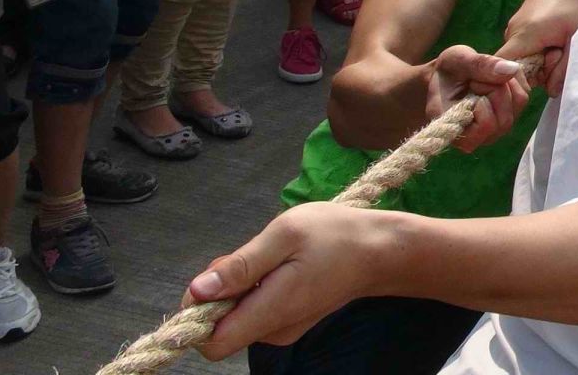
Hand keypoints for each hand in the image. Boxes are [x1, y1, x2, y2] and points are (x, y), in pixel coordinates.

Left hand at [183, 202, 385, 359]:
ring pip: (237, 317)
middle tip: (250, 255)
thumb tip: (197, 291)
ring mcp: (282, 329)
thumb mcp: (285, 234)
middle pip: (220, 328)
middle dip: (219, 293)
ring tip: (270, 256)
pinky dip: (255, 289)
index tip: (212, 280)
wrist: (380, 251)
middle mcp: (273, 331)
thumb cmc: (336, 236)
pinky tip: (279, 266)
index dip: (197, 315)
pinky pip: (255, 311)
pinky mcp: (289, 321)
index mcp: (270, 311)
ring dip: (239, 288)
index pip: (212, 343)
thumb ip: (240, 265)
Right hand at [424, 45, 531, 151]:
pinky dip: (513, 80)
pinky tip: (495, 79)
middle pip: (504, 118)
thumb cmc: (448, 70)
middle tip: (477, 80)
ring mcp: (493, 131)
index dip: (484, 101)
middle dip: (495, 88)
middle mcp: (475, 138)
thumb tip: (511, 70)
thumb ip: (479, 65)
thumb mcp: (456, 59)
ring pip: (517, 104)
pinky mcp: (507, 119)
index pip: (485, 126)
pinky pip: (523, 96)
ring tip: (484, 79)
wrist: (450, 75)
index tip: (470, 84)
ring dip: (505, 83)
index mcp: (454, 128)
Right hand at [501, 0, 577, 96]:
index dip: (515, 86)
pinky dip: (542, 52)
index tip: (541, 81)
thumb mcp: (576, 37)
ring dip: (543, 62)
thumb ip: (564, 67)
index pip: (503, 73)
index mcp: (522, 37)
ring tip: (560, 45)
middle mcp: (511, 35)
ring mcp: (514, 31)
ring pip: (524, 61)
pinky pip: (527, 51)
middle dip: (539, 72)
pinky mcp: (521, 29)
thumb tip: (552, 93)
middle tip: (559, 54)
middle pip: (517, 71)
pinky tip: (556, 41)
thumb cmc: (576, 1)